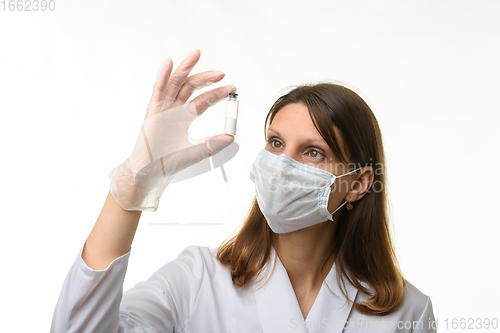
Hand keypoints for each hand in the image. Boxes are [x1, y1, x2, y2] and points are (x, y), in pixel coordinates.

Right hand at [109, 50, 236, 210]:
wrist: (152, 171)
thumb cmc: (171, 162)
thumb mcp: (199, 151)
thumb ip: (214, 144)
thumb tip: (232, 137)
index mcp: (186, 117)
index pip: (204, 100)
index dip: (218, 94)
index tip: (232, 89)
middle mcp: (175, 109)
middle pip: (191, 87)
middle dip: (206, 78)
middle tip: (221, 74)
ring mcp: (163, 107)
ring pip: (175, 82)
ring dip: (186, 67)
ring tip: (197, 54)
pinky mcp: (152, 109)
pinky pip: (157, 89)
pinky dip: (163, 74)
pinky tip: (170, 62)